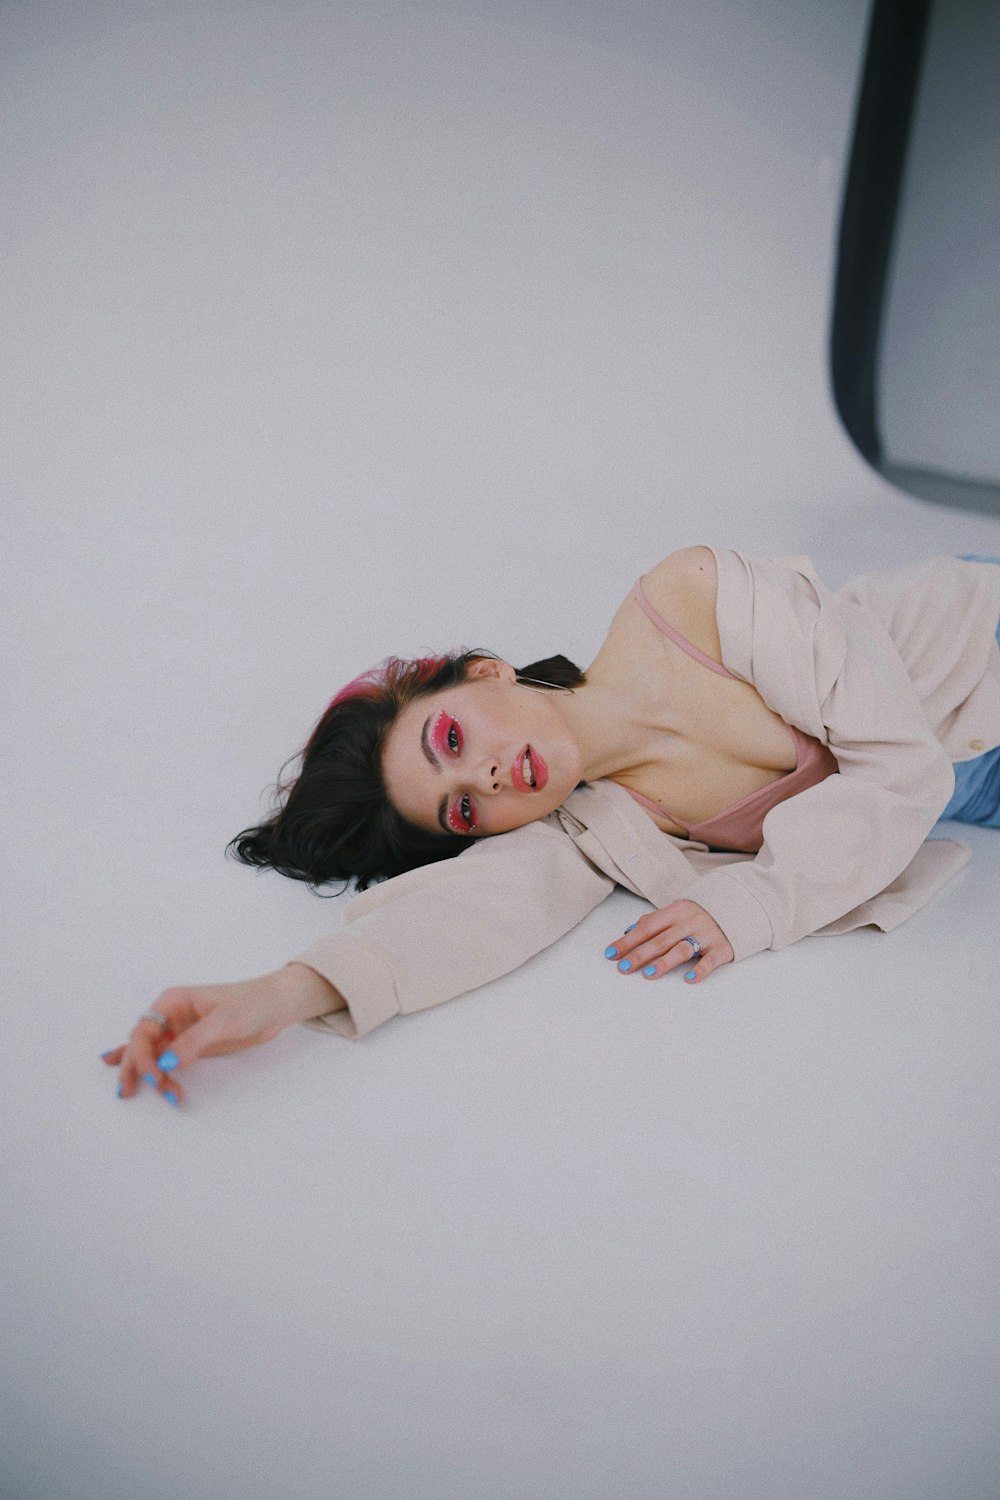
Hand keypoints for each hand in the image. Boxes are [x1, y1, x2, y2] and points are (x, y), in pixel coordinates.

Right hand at [100, 964, 341, 1104]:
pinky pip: (165, 1059)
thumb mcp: (223, 1021)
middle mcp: (171, 1016)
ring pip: (152, 1056)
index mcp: (172, 1002)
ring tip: (166, 1093)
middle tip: (128, 1092)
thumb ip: (193, 1041)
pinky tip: (133, 1077)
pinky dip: (152, 1069)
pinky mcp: (191, 1046)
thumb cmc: (251, 1003)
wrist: (276, 1007)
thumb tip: (164, 1062)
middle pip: (141, 1044)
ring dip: (150, 1075)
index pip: (143, 1031)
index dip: (142, 1055)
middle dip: (136, 1068)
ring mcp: (180, 1032)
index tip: (156, 1076)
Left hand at [604, 900, 733, 985]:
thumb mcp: (677, 911)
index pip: (647, 926)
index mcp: (676, 910)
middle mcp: (690, 921)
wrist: (740, 907)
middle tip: (623, 968)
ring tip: (647, 975)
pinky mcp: (723, 948)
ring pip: (682, 949)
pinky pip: (710, 960)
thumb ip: (654, 920)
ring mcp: (707, 935)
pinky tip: (688, 979)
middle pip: (660, 939)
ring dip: (664, 962)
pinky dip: (700, 970)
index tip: (611, 954)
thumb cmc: (699, 914)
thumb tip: (627, 931)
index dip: (628, 940)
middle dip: (639, 954)